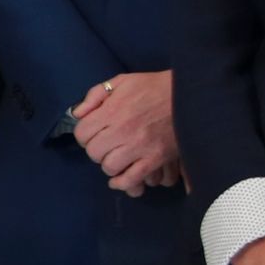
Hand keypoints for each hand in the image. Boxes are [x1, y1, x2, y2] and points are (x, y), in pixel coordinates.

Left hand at [69, 71, 179, 195]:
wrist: (188, 95)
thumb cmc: (153, 87)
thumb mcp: (122, 81)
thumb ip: (96, 95)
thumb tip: (77, 113)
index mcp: (112, 111)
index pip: (82, 133)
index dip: (84, 134)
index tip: (93, 133)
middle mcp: (122, 130)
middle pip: (94, 152)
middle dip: (96, 149)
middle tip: (106, 144)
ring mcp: (139, 147)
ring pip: (110, 167)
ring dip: (110, 164)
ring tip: (116, 157)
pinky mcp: (155, 158)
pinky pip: (132, 179)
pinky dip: (122, 183)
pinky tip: (119, 180)